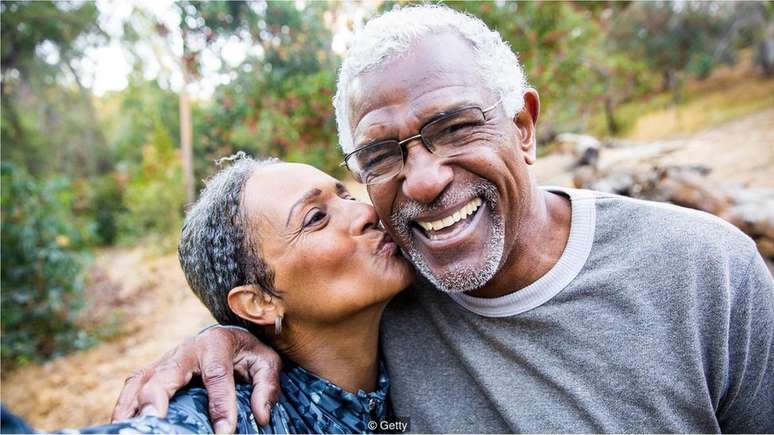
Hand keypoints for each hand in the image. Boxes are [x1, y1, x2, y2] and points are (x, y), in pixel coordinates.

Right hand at [111, 326, 280, 433]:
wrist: (227, 336)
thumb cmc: (247, 352)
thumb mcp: (266, 362)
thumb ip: (267, 386)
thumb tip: (261, 415)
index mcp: (217, 343)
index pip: (217, 375)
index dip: (220, 405)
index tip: (224, 432)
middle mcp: (186, 349)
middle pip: (166, 374)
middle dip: (158, 399)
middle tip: (156, 422)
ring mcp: (165, 359)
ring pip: (141, 380)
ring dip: (133, 405)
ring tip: (132, 428)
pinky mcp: (153, 370)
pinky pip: (132, 386)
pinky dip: (124, 405)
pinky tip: (122, 424)